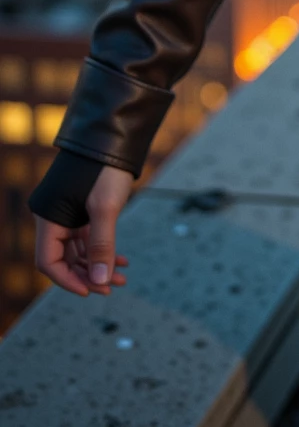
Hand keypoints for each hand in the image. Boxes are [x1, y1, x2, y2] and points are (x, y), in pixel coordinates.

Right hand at [35, 165, 133, 297]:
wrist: (114, 135)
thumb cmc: (105, 168)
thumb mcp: (105, 208)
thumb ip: (101, 245)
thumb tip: (100, 282)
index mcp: (48, 218)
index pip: (48, 262)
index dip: (68, 280)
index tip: (91, 291)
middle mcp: (53, 217)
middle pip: (64, 259)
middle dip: (88, 275)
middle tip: (112, 287)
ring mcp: (68, 213)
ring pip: (78, 250)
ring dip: (98, 264)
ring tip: (122, 277)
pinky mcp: (82, 208)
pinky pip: (88, 237)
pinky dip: (103, 249)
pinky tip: (122, 259)